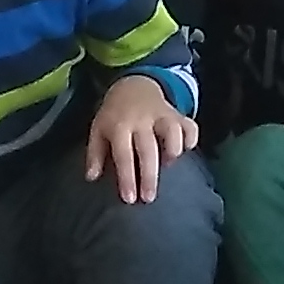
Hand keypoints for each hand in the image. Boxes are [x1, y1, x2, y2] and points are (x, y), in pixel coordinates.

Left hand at [84, 72, 196, 199]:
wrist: (133, 85)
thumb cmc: (114, 115)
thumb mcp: (98, 130)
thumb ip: (95, 154)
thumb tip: (91, 177)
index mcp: (119, 126)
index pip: (123, 154)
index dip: (127, 177)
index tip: (129, 199)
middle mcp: (141, 120)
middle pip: (147, 148)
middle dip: (149, 175)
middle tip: (149, 198)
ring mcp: (161, 115)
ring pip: (172, 130)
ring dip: (173, 149)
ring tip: (169, 166)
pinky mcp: (176, 114)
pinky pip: (189, 124)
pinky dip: (191, 137)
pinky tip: (187, 149)